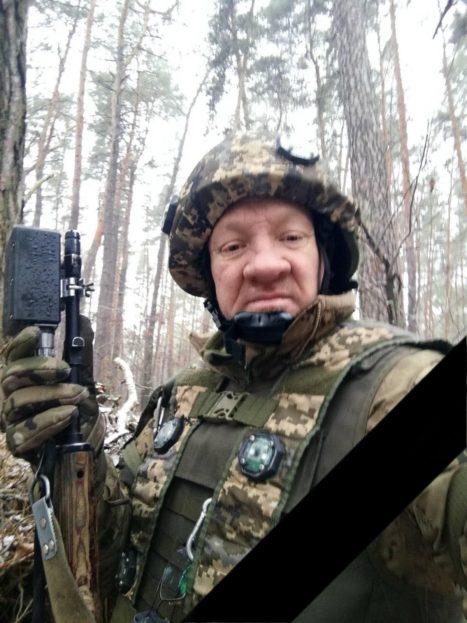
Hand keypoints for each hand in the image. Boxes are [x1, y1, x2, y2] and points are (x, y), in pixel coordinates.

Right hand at [1, 325, 89, 456]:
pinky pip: (25, 432)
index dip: (20, 343)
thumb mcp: (85, 379)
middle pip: (11, 375)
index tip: (36, 332)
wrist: (85, 446)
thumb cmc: (78, 410)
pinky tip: (68, 416)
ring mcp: (11, 420)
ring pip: (18, 402)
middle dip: (39, 368)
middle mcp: (11, 396)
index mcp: (25, 378)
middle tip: (66, 369)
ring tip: (78, 395)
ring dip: (52, 396)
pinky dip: (49, 421)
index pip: (13, 356)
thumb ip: (81, 353)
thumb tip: (83, 321)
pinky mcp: (18, 444)